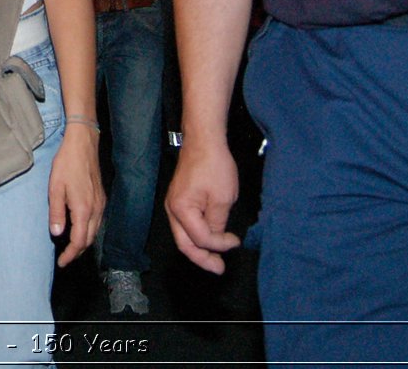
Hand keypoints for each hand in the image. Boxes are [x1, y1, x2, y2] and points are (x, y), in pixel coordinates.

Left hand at [48, 121, 104, 265]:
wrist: (83, 144)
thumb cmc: (66, 164)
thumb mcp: (55, 188)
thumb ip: (56, 213)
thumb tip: (57, 234)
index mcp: (83, 209)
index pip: (79, 241)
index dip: (70, 255)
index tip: (61, 263)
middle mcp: (96, 210)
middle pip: (89, 240)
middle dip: (77, 252)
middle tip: (64, 258)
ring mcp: (101, 204)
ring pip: (95, 231)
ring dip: (83, 243)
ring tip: (70, 248)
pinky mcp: (101, 198)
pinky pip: (97, 222)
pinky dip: (88, 231)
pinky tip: (79, 229)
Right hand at [165, 139, 240, 273]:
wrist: (203, 140)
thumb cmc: (214, 165)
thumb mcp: (223, 198)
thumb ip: (217, 223)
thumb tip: (216, 237)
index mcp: (181, 210)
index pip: (200, 238)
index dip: (219, 245)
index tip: (236, 242)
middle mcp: (171, 210)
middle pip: (184, 244)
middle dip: (202, 259)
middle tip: (219, 268)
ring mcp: (172, 205)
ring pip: (183, 236)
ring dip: (199, 249)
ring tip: (216, 259)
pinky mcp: (178, 200)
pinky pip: (185, 226)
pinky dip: (197, 236)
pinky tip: (210, 239)